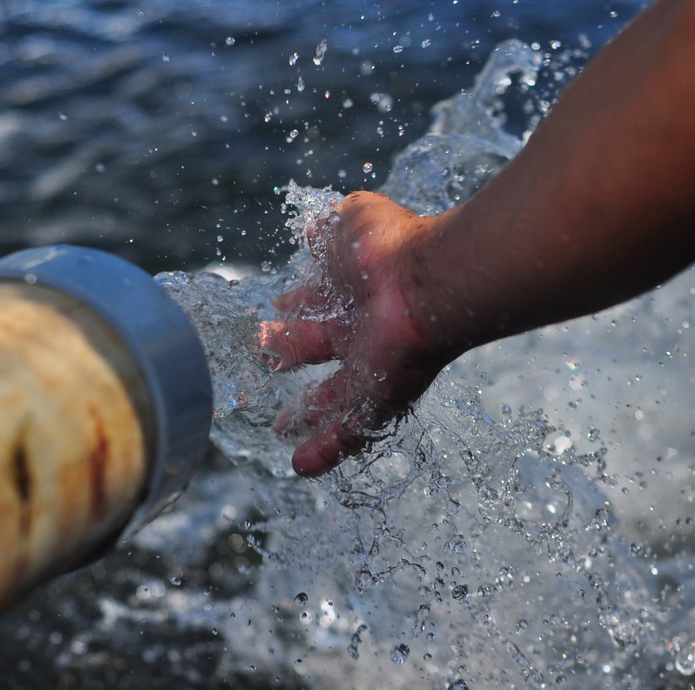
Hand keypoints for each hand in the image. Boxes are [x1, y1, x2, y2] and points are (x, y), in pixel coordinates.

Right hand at [261, 191, 448, 475]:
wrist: (428, 284)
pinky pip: (349, 432)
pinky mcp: (376, 399)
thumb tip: (310, 233)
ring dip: (306, 414)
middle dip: (289, 354)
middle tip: (266, 359)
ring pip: (332, 399)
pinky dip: (324, 450)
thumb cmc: (390, 247)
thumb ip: (330, 228)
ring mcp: (369, 369)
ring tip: (281, 429)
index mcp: (350, 294)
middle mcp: (359, 332)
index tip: (276, 310)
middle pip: (318, 350)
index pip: (315, 304)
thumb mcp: (353, 220)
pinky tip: (300, 466)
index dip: (294, 307)